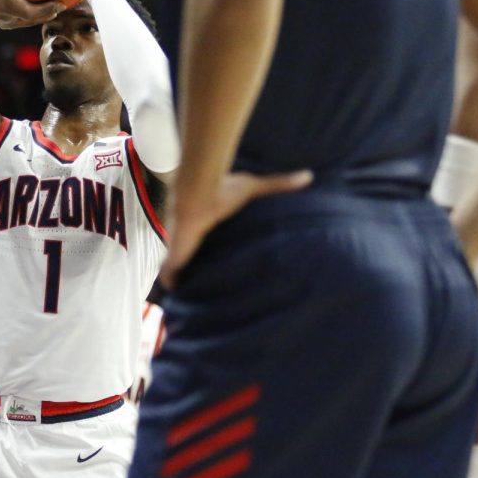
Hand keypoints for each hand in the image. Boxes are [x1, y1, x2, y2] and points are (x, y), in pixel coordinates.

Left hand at [162, 169, 312, 287]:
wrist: (198, 194)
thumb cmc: (222, 190)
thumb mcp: (254, 187)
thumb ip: (279, 184)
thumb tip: (308, 176)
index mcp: (204, 225)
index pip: (206, 240)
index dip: (211, 250)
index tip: (222, 261)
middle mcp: (191, 237)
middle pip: (191, 256)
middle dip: (198, 268)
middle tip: (212, 285)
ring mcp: (180, 247)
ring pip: (179, 269)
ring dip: (185, 281)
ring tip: (196, 299)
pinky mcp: (174, 257)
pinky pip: (170, 278)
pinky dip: (173, 287)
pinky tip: (180, 301)